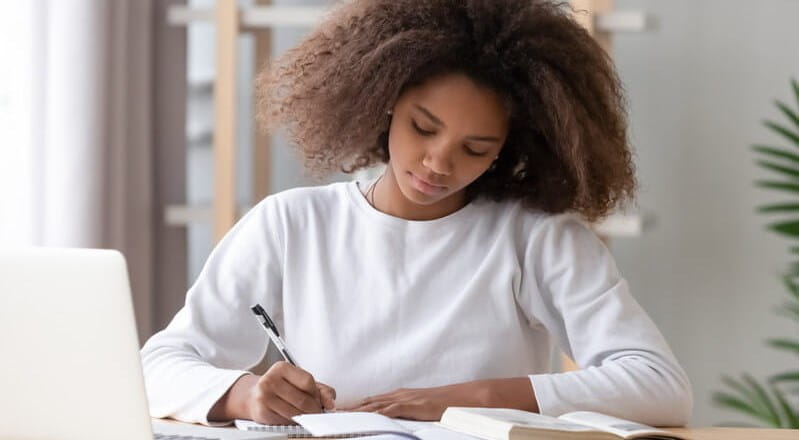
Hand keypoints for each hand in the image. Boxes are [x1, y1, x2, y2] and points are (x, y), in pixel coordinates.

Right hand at [246, 361, 335, 424]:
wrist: (253, 396)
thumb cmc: (280, 387)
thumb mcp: (300, 382)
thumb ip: (320, 389)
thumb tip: (330, 402)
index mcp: (281, 368)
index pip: (307, 381)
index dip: (317, 394)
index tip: (319, 400)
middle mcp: (270, 380)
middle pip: (302, 400)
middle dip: (314, 409)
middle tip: (317, 412)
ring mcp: (264, 396)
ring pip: (295, 413)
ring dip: (305, 417)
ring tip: (305, 415)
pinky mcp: (262, 411)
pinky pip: (285, 421)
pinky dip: (293, 422)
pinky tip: (292, 417)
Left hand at [338, 382, 488, 420]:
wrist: (458, 397)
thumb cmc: (441, 404)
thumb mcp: (418, 408)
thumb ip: (403, 412)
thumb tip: (390, 419)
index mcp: (397, 396)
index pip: (370, 401)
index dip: (353, 406)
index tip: (337, 411)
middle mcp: (397, 395)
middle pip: (367, 402)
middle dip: (349, 408)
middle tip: (330, 413)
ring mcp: (404, 399)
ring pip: (374, 405)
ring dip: (356, 410)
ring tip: (340, 416)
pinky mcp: (411, 405)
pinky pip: (391, 410)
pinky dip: (377, 413)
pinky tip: (367, 417)